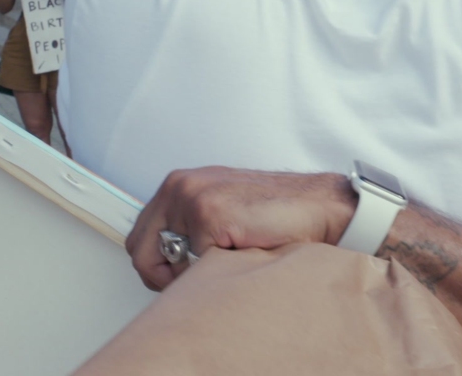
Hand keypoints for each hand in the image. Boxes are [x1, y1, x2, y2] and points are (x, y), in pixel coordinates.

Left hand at [125, 167, 355, 291]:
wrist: (320, 207)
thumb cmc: (278, 213)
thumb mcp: (224, 211)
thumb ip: (190, 227)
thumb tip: (167, 263)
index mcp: (182, 183)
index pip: (141, 236)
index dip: (157, 265)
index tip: (178, 275)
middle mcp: (181, 185)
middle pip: (141, 249)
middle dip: (165, 273)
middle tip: (195, 277)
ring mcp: (193, 197)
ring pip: (165, 260)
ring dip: (192, 270)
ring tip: (225, 259)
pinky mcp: (210, 212)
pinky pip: (196, 263)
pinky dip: (217, 267)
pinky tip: (241, 251)